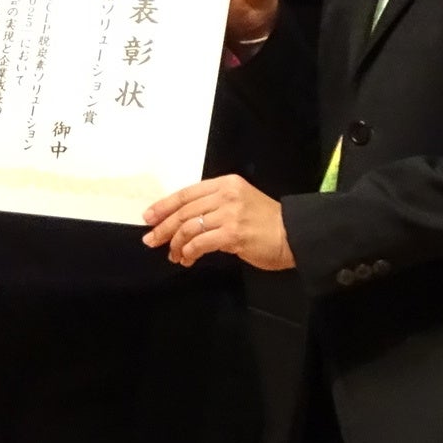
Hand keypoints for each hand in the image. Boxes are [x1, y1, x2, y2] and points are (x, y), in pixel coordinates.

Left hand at [143, 174, 294, 270]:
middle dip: (163, 227)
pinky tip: (187, 259)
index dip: (164, 205)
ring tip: (173, 255)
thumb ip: (214, 206)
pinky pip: (200, 243)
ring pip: (188, 227)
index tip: (149, 217)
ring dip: (175, 243)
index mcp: (226, 184)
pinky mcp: (233, 233)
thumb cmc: (266, 222)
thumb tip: (183, 221)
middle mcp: (226, 195)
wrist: (293, 235)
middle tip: (151, 240)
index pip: (187, 193)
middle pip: (184, 210)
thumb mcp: (239, 203)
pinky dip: (189, 252)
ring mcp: (230, 213)